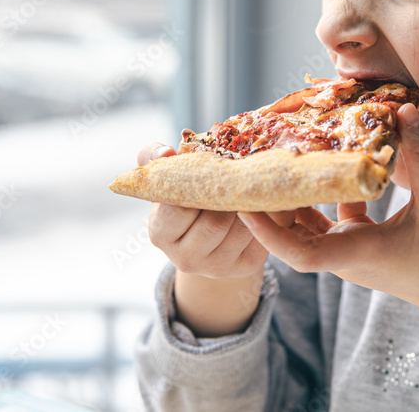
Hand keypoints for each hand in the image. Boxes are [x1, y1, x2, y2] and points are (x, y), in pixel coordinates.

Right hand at [137, 143, 294, 279]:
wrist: (209, 234)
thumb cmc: (185, 197)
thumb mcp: (165, 178)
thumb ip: (153, 157)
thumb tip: (167, 150)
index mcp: (160, 234)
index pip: (181, 207)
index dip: (198, 186)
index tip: (210, 170)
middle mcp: (185, 259)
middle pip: (215, 222)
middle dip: (229, 195)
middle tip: (238, 174)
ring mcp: (216, 267)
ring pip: (242, 228)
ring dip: (249, 203)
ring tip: (249, 186)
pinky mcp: (245, 268)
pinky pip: (261, 236)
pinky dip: (265, 215)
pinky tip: (262, 201)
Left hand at [235, 104, 418, 355]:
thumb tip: (405, 111)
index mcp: (355, 253)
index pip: (296, 253)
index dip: (267, 233)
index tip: (245, 207)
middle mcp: (345, 254)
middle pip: (292, 235)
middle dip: (270, 207)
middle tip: (250, 171)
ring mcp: (351, 250)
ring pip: (309, 225)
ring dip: (294, 199)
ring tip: (275, 163)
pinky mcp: (362, 242)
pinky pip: (331, 219)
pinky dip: (323, 197)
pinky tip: (324, 166)